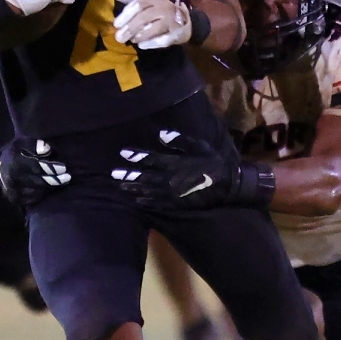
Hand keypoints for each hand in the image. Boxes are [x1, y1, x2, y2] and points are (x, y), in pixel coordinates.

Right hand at [0, 138, 69, 207]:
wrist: (1, 166)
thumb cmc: (18, 152)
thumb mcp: (24, 142)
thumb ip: (35, 144)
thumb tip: (46, 149)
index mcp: (14, 162)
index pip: (36, 167)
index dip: (51, 168)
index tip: (63, 168)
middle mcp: (11, 178)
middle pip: (38, 181)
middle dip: (55, 180)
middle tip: (67, 177)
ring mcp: (12, 190)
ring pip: (38, 191)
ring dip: (51, 187)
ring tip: (60, 181)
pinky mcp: (14, 199)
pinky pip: (34, 198)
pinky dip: (43, 193)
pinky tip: (48, 187)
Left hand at [110, 133, 272, 210]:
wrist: (228, 186)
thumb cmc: (213, 163)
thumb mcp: (200, 147)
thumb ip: (180, 140)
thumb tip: (160, 134)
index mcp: (175, 164)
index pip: (151, 160)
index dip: (136, 156)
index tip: (123, 153)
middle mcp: (170, 180)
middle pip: (145, 178)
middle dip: (128, 176)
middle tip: (113, 174)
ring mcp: (172, 195)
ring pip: (148, 191)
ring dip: (133, 189)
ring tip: (120, 186)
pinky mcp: (177, 205)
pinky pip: (158, 204)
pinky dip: (145, 202)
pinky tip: (136, 200)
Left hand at [111, 0, 190, 48]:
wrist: (185, 21)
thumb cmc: (161, 12)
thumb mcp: (148, 2)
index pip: (139, 3)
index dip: (126, 14)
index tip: (116, 24)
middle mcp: (164, 7)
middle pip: (145, 17)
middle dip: (130, 28)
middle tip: (119, 38)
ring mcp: (172, 21)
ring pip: (154, 28)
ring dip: (140, 35)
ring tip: (131, 40)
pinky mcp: (177, 33)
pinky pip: (164, 39)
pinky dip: (152, 43)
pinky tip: (142, 46)